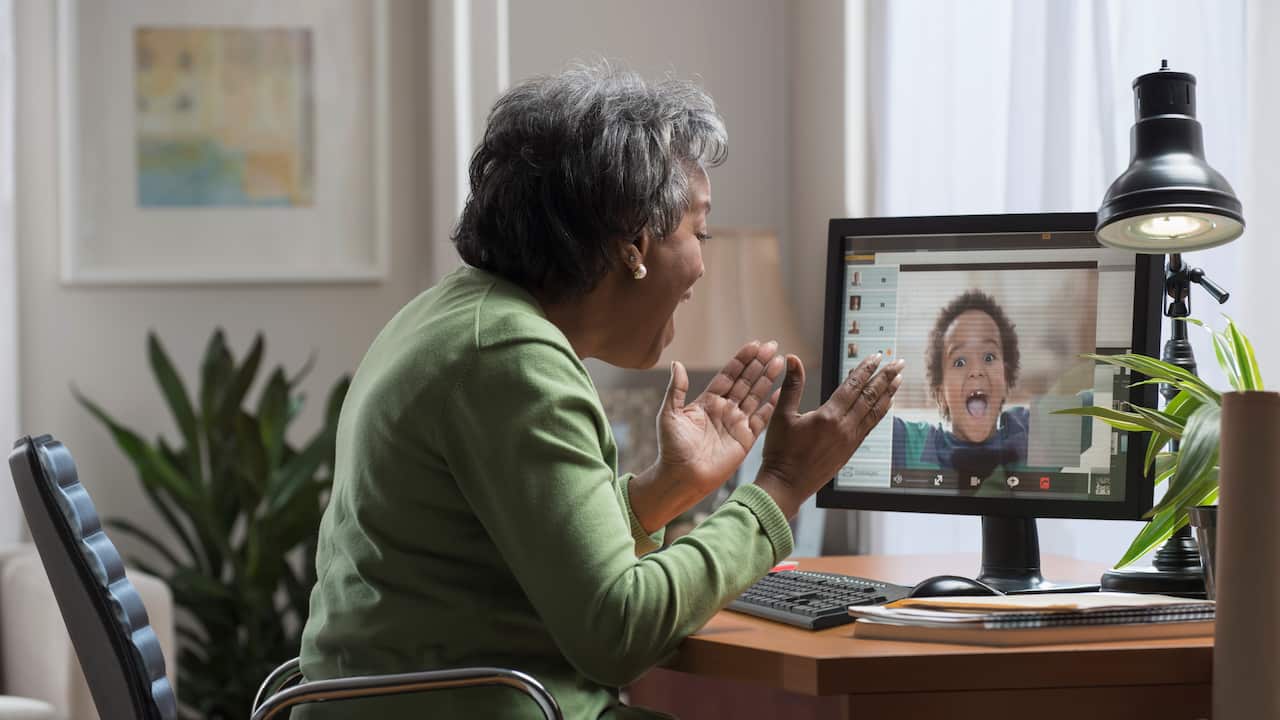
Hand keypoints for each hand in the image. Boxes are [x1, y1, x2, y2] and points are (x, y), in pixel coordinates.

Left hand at [629, 341, 784, 531]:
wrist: (682, 477)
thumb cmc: (671, 448)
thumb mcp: (669, 414)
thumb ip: (676, 389)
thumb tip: (677, 364)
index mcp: (707, 402)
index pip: (728, 375)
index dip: (741, 360)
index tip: (754, 345)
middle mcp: (724, 410)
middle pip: (746, 381)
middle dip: (759, 363)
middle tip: (773, 346)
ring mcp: (736, 423)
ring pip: (756, 395)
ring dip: (768, 378)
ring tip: (781, 360)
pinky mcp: (746, 439)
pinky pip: (762, 419)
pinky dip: (772, 405)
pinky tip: (782, 391)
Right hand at [755, 353, 905, 518]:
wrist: (786, 485)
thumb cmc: (780, 453)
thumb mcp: (782, 415)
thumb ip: (792, 385)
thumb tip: (793, 359)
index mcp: (828, 417)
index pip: (853, 386)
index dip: (866, 369)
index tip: (877, 356)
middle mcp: (844, 428)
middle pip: (870, 397)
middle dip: (885, 378)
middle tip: (898, 363)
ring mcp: (850, 440)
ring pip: (874, 412)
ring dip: (888, 394)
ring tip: (898, 380)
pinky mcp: (850, 450)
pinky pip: (870, 426)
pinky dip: (880, 413)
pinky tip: (885, 405)